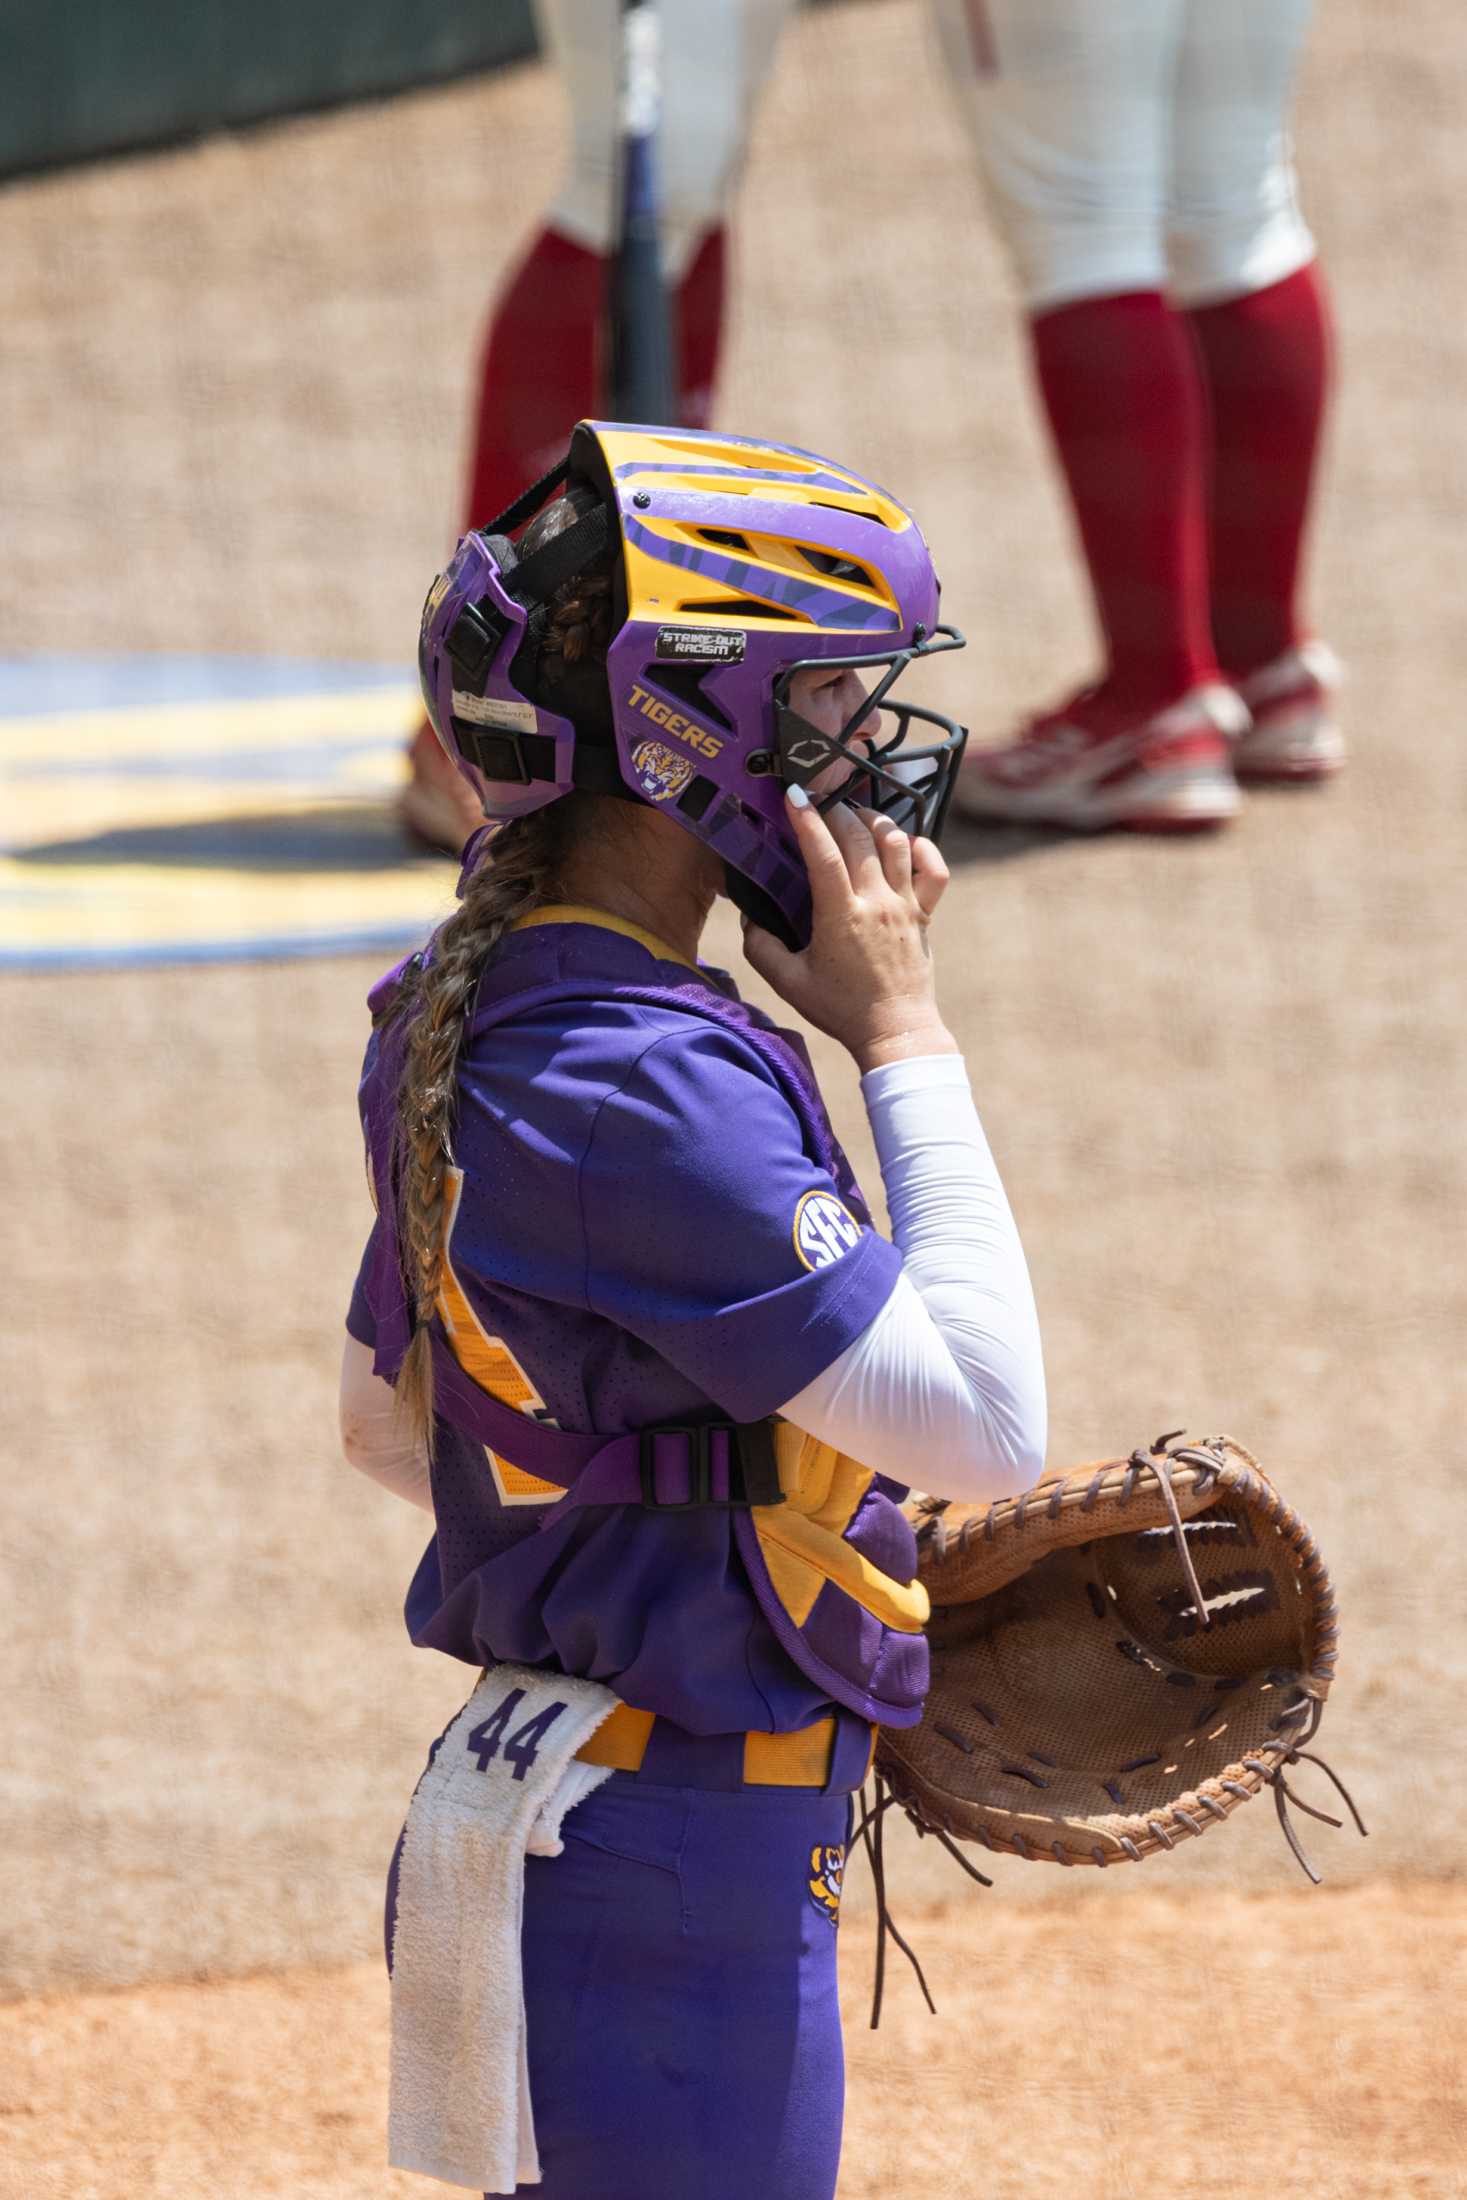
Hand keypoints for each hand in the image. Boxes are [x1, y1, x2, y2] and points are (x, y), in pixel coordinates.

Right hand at [741, 791, 959, 1071]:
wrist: (895, 1032)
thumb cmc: (841, 1010)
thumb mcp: (789, 984)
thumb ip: (761, 948)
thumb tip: (750, 919)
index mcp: (841, 916)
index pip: (822, 854)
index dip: (806, 819)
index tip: (792, 794)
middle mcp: (876, 902)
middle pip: (858, 836)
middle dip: (835, 809)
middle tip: (818, 802)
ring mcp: (905, 905)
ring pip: (896, 842)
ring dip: (873, 820)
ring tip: (855, 816)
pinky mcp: (925, 914)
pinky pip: (934, 869)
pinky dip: (921, 848)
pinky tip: (902, 845)